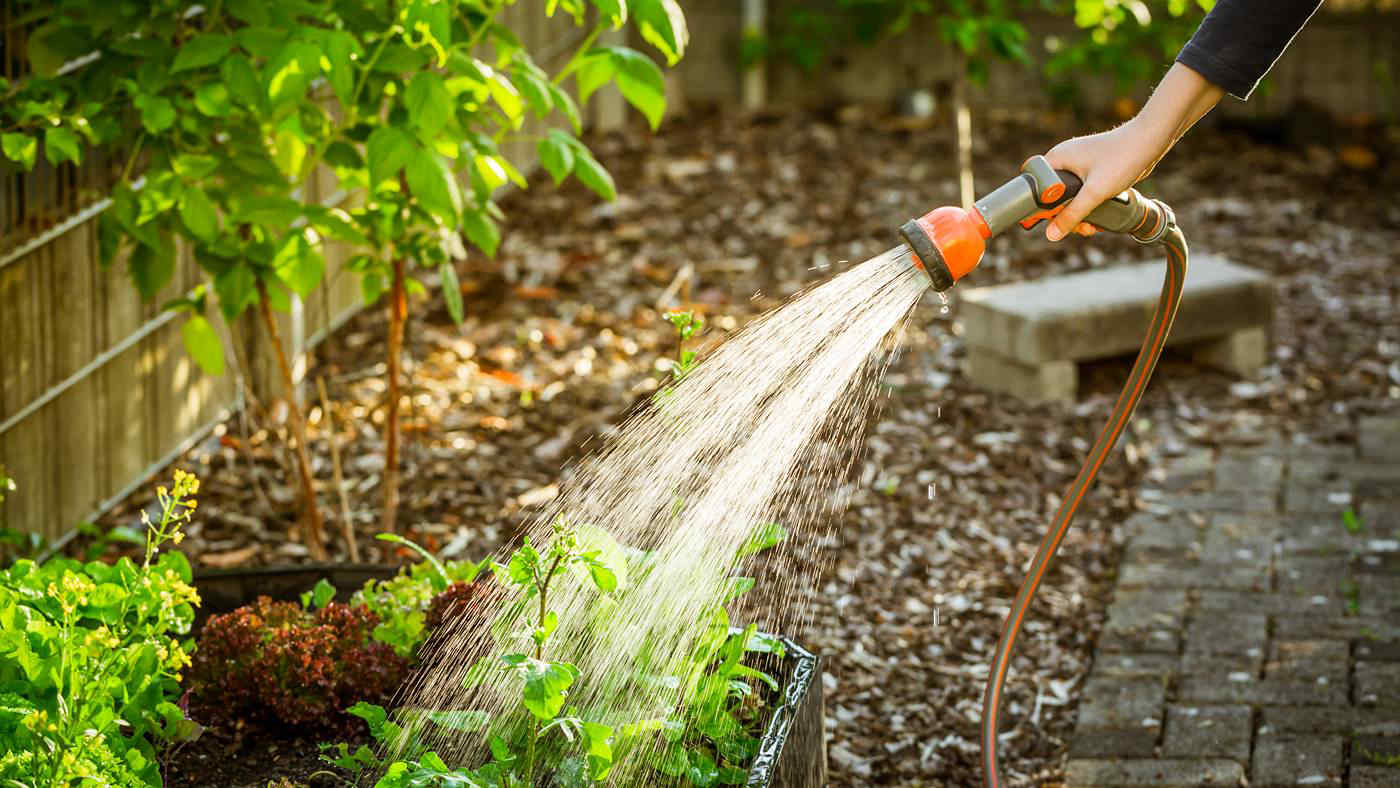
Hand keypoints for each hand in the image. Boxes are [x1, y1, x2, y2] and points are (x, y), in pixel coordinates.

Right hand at [1043, 119, 1167, 240]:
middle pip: (1052, 196)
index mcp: (1057, 159)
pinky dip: (1089, 206)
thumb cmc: (1122, 158)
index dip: (1039, 207)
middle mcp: (1065, 160)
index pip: (1034, 187)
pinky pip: (1083, 193)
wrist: (1150, 141)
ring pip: (1069, 197)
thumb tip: (1051, 235)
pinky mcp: (1092, 170)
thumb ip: (1072, 215)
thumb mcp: (1094, 193)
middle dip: (1064, 216)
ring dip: (1079, 214)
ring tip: (1092, 226)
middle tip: (1079, 227)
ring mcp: (1079, 165)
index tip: (1051, 221)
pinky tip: (1099, 217)